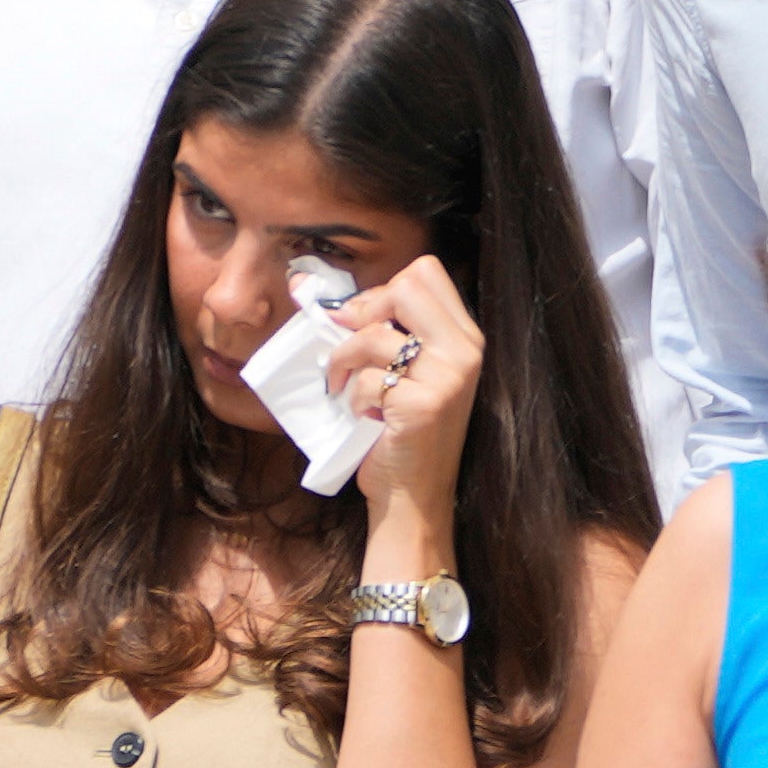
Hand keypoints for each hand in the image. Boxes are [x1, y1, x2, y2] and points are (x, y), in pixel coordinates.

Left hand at [329, 251, 487, 534]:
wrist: (412, 497)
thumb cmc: (400, 432)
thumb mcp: (404, 371)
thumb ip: (379, 327)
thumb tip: (303, 283)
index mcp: (464, 337)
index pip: (425, 271)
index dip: (383, 291)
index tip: (367, 325)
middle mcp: (464, 351)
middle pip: (405, 285)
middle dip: (364, 313)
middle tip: (352, 350)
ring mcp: (448, 378)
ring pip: (375, 334)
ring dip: (345, 361)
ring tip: (345, 388)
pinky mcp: (423, 405)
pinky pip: (367, 379)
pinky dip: (352, 399)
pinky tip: (363, 418)